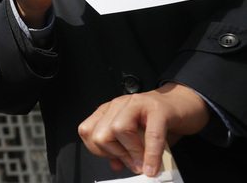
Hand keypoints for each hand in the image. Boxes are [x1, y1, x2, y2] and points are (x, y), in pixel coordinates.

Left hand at [78, 82, 209, 176]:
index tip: (117, 160)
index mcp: (110, 111)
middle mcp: (120, 105)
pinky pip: (151, 135)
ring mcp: (138, 104)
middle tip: (133, 164)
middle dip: (114, 154)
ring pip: (118, 129)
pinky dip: (151, 155)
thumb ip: (124, 150)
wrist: (185, 103)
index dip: (100, 151)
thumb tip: (116, 165)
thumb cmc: (160, 121)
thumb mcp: (138, 138)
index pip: (87, 131)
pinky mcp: (159, 110)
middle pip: (100, 133)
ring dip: (131, 153)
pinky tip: (152, 168)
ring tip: (143, 164)